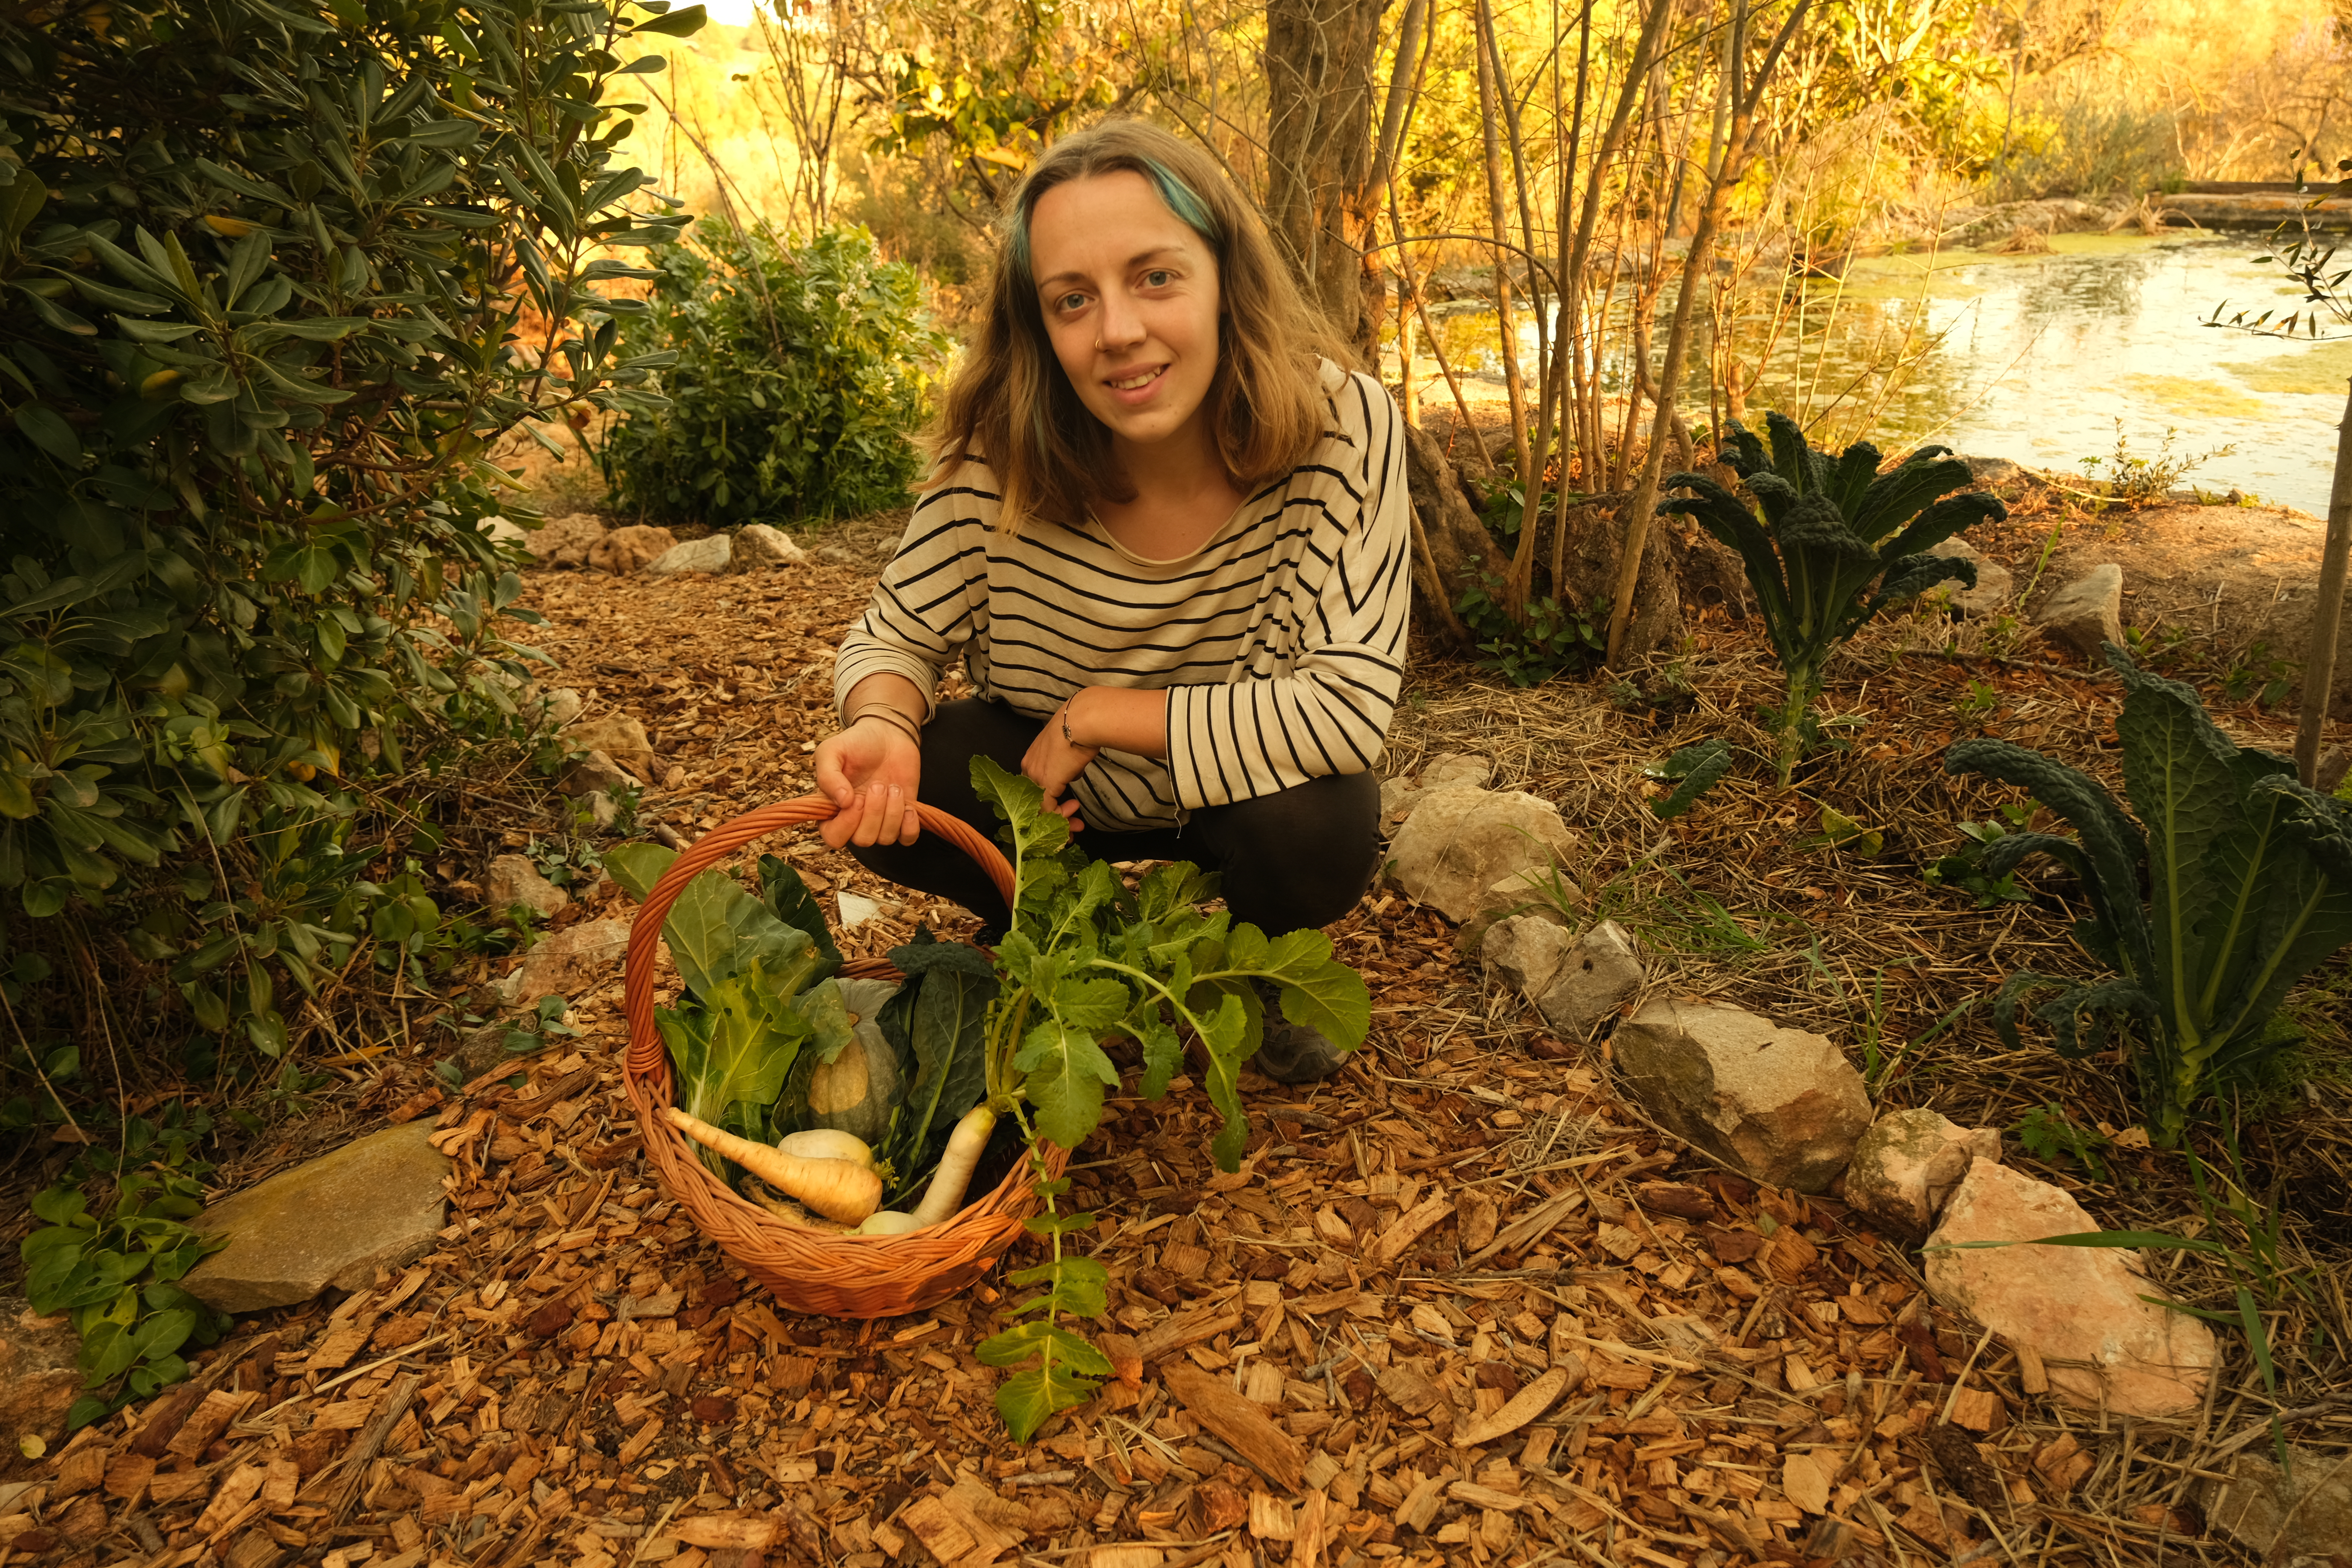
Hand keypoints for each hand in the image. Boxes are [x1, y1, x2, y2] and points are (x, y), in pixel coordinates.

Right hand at [813, 717, 922, 848]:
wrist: (887, 734)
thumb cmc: (856, 743)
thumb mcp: (831, 752)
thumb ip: (828, 776)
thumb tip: (843, 802)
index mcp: (833, 808)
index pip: (834, 837)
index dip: (846, 824)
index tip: (855, 798)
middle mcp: (856, 819)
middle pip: (863, 840)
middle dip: (874, 813)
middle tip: (878, 785)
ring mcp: (881, 819)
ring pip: (885, 838)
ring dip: (893, 812)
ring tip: (892, 787)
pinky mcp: (903, 816)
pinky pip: (907, 838)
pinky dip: (910, 826)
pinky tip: (909, 806)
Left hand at [1021, 692, 1099, 829]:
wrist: (1082, 721)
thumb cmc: (1079, 730)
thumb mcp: (1067, 751)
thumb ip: (1065, 766)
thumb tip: (1071, 773)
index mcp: (1031, 760)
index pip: (1034, 789)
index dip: (1048, 804)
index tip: (1064, 809)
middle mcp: (1028, 768)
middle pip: (1034, 801)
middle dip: (1053, 816)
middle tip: (1071, 825)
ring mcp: (1035, 776)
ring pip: (1040, 808)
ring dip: (1059, 820)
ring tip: (1075, 826)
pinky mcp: (1046, 783)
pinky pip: (1048, 809)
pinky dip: (1061, 818)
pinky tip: (1073, 819)